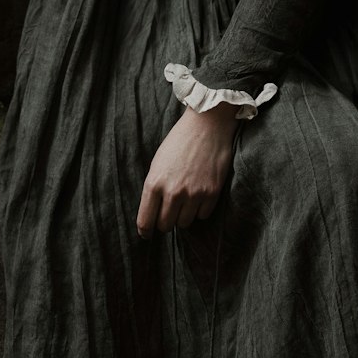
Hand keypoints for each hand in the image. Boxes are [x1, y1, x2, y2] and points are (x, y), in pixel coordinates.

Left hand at [136, 103, 239, 237]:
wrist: (207, 124)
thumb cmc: (180, 141)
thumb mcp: (158, 162)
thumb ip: (154, 188)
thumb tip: (152, 213)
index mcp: (154, 183)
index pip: (145, 221)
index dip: (145, 231)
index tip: (147, 234)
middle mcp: (173, 192)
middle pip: (165, 226)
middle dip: (165, 221)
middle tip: (169, 211)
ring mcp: (194, 194)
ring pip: (184, 223)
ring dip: (183, 216)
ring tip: (186, 200)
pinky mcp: (212, 193)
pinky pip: (203, 215)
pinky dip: (200, 209)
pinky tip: (200, 195)